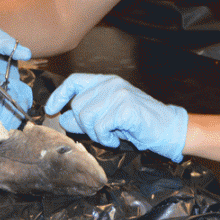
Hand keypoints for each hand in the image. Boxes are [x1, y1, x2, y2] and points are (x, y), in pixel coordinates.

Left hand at [44, 74, 187, 161]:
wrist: (168, 129)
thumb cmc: (139, 123)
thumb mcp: (109, 116)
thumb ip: (87, 114)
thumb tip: (64, 118)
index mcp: (106, 81)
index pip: (74, 81)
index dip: (59, 95)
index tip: (51, 108)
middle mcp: (111, 83)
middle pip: (78, 105)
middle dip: (85, 125)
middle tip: (103, 132)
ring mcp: (118, 94)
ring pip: (86, 117)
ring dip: (97, 133)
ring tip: (112, 134)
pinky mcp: (124, 108)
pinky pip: (100, 127)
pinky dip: (106, 138)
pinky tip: (118, 137)